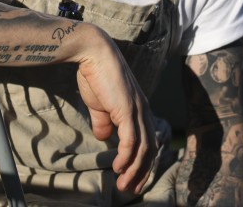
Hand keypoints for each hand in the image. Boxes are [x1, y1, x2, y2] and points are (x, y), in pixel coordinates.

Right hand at [74, 34, 156, 193]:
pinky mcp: (128, 110)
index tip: (133, 179)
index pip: (148, 141)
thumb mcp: (99, 104)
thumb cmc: (95, 75)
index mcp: (139, 108)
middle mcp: (143, 110)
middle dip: (142, 173)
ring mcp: (138, 110)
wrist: (92, 53)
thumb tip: (104, 138)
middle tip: (132, 189)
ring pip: (143, 149)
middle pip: (150, 149)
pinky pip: (132, 141)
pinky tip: (118, 168)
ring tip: (124, 185)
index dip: (143, 162)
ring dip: (134, 171)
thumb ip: (103, 121)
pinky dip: (127, 158)